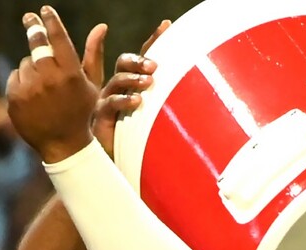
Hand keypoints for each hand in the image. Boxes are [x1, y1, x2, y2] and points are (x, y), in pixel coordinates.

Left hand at [7, 6, 100, 163]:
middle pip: (37, 44)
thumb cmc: (81, 111)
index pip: (58, 38)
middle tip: (29, 19)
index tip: (44, 10)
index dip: (50, 21)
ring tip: (44, 87)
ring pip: (26, 62)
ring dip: (33, 68)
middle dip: (34, 29)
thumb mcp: (92, 84)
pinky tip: (34, 96)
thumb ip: (94, 54)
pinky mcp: (15, 97)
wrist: (63, 144)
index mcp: (71, 74)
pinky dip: (22, 82)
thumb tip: (100, 26)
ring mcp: (31, 88)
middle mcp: (50, 79)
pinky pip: (16, 76)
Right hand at [92, 19, 171, 155]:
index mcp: (133, 85)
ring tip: (149, 82)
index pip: (142, 57)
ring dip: (133, 78)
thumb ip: (174, 101)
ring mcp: (108, 101)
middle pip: (124, 63)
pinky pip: (111, 103)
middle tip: (154, 66)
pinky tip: (138, 101)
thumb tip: (203, 87)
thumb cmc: (145, 142)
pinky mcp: (102, 117)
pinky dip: (124, 100)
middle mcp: (119, 89)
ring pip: (117, 80)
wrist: (126, 166)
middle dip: (138, 60)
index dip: (153, 41)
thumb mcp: (162, 118)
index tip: (166, 26)